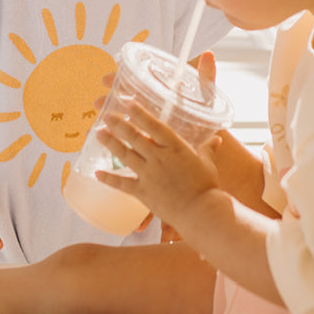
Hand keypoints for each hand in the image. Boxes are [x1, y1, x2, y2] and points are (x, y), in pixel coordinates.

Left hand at [96, 102, 219, 230]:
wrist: (201, 212)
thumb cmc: (207, 187)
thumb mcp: (208, 163)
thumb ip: (208, 149)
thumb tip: (216, 140)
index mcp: (175, 147)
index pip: (153, 124)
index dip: (138, 112)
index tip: (126, 101)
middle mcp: (158, 157)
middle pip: (133, 136)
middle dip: (118, 124)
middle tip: (105, 115)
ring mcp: (149, 174)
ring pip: (124, 155)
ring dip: (110, 143)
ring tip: (98, 134)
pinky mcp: (143, 192)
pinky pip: (121, 184)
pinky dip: (108, 178)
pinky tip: (96, 173)